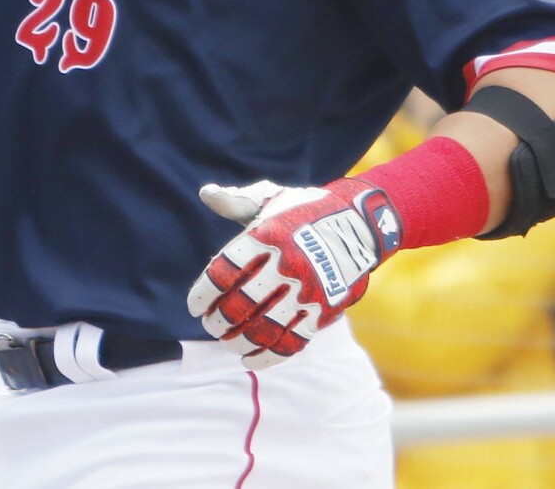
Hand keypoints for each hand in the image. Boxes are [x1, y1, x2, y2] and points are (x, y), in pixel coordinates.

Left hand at [186, 177, 402, 368]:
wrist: (360, 223)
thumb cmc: (307, 210)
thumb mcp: (272, 198)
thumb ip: (237, 201)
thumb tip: (207, 194)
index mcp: (266, 237)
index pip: (223, 272)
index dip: (203, 294)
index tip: (194, 307)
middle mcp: (285, 265)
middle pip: (241, 304)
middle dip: (219, 321)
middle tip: (211, 325)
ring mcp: (306, 290)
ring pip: (264, 328)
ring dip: (240, 342)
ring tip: (227, 343)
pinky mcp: (323, 310)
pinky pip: (292, 342)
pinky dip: (268, 357)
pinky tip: (250, 360)